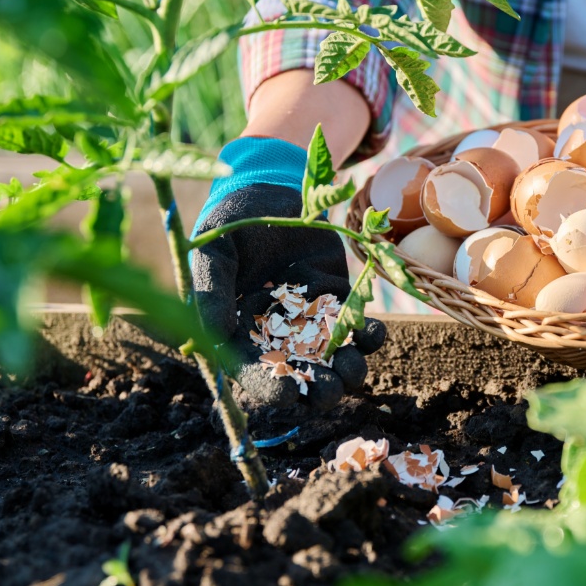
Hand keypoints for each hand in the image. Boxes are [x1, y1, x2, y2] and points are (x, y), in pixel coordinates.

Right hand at [191, 138, 385, 409]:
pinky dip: (369, 335)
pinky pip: (358, 327)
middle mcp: (280, 334)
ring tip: (353, 363)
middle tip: (332, 386)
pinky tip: (373, 331)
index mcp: (242, 334)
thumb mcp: (214, 252)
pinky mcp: (339, 299)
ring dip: (349, 369)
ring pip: (335, 359)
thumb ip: (212, 293)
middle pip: (303, 377)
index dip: (272, 390)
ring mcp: (313, 319)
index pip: (256, 374)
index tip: (289, 395)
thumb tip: (216, 337)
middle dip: (320, 390)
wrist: (270, 190)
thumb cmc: (231, 222)